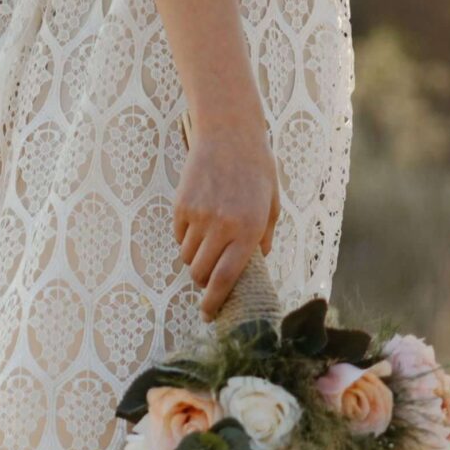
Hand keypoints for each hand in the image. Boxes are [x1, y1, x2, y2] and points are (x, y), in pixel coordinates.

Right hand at [174, 119, 279, 319]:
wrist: (229, 134)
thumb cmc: (256, 171)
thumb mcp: (271, 206)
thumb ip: (262, 239)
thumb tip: (251, 267)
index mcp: (248, 230)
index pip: (226, 279)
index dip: (214, 302)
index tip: (208, 315)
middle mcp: (222, 226)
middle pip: (200, 273)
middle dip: (203, 280)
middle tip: (209, 274)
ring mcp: (199, 216)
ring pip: (187, 257)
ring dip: (195, 258)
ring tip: (208, 240)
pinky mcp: (181, 206)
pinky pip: (179, 236)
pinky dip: (186, 237)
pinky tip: (199, 219)